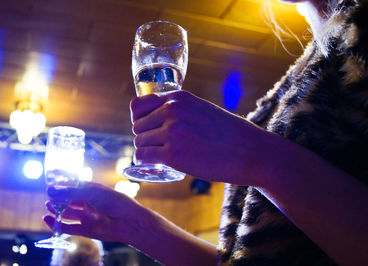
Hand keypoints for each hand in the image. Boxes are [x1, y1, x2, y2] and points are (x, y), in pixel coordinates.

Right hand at [44, 182, 145, 243]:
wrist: (127, 221)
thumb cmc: (114, 202)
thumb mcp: (91, 193)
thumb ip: (70, 193)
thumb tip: (50, 189)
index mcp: (92, 190)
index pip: (74, 186)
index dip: (62, 186)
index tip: (50, 185)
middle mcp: (88, 203)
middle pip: (69, 200)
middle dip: (58, 199)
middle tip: (47, 197)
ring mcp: (87, 216)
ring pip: (67, 213)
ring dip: (57, 210)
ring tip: (47, 206)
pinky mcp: (86, 229)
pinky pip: (68, 227)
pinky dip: (57, 224)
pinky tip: (47, 219)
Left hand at [131, 90, 272, 184]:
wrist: (250, 151)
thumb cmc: (227, 133)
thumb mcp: (201, 109)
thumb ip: (180, 110)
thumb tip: (159, 119)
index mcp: (178, 97)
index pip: (138, 105)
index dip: (139, 119)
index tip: (146, 129)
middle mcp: (171, 111)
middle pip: (137, 126)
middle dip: (144, 137)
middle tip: (155, 147)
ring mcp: (171, 132)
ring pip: (139, 142)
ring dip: (145, 151)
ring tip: (158, 156)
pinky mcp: (172, 155)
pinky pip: (143, 157)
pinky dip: (144, 162)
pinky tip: (153, 164)